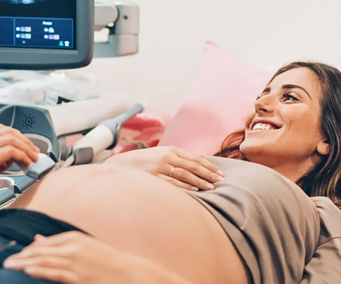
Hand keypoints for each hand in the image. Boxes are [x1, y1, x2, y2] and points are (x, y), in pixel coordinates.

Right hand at [0, 124, 39, 213]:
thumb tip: (9, 160)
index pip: (0, 129)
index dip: (16, 135)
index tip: (25, 145)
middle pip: (8, 131)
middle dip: (25, 141)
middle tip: (33, 151)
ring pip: (11, 138)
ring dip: (26, 148)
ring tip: (33, 158)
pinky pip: (10, 151)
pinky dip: (22, 156)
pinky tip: (26, 163)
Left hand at [3, 232, 189, 283]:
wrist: (132, 273)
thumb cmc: (109, 263)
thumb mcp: (85, 247)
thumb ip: (60, 244)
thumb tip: (37, 239)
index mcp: (74, 238)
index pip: (44, 244)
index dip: (27, 251)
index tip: (15, 255)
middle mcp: (73, 247)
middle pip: (41, 250)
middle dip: (22, 256)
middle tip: (4, 260)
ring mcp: (76, 262)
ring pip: (45, 260)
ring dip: (25, 263)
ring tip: (9, 265)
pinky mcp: (79, 277)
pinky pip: (55, 273)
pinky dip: (40, 270)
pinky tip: (27, 270)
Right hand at [103, 146, 223, 190]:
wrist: (118, 166)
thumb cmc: (142, 162)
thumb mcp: (159, 155)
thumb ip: (176, 158)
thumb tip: (198, 162)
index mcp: (169, 149)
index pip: (194, 157)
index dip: (209, 165)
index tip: (221, 172)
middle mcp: (166, 157)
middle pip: (193, 165)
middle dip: (209, 173)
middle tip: (221, 180)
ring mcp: (159, 168)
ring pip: (185, 174)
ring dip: (200, 181)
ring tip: (212, 187)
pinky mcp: (153, 178)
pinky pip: (173, 183)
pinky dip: (185, 186)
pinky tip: (195, 189)